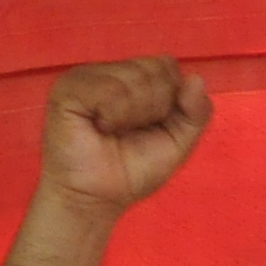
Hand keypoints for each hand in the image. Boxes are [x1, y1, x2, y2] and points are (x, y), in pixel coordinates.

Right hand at [36, 57, 215, 215]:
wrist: (98, 198)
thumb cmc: (133, 170)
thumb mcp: (180, 142)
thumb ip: (197, 112)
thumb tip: (197, 79)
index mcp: (134, 76)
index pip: (168, 66)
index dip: (171, 101)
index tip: (152, 126)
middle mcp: (110, 71)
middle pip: (155, 70)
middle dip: (154, 109)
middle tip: (129, 131)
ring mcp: (86, 77)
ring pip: (134, 78)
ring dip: (133, 115)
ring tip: (112, 131)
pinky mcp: (68, 89)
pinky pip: (109, 90)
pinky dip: (113, 116)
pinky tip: (99, 128)